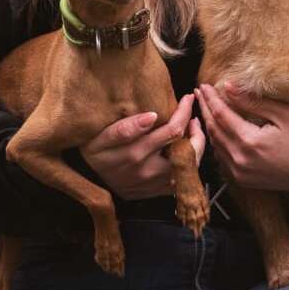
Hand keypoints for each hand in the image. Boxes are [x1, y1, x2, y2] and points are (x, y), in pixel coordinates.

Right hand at [81, 94, 205, 199]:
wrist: (92, 182)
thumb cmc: (96, 153)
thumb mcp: (99, 138)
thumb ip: (123, 129)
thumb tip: (152, 116)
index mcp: (135, 153)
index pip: (171, 131)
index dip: (184, 113)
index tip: (188, 98)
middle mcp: (148, 170)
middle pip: (187, 148)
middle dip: (195, 126)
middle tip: (192, 111)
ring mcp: (156, 183)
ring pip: (189, 163)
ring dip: (196, 143)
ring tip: (192, 126)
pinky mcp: (159, 191)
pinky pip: (184, 175)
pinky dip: (190, 159)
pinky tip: (185, 145)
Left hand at [194, 82, 288, 193]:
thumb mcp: (285, 115)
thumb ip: (254, 101)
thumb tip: (228, 87)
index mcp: (249, 141)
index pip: (220, 114)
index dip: (211, 98)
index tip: (204, 85)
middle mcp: (239, 159)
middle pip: (212, 129)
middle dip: (204, 108)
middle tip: (199, 93)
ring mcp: (239, 172)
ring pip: (214, 144)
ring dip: (208, 124)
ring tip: (205, 107)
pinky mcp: (241, 180)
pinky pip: (221, 157)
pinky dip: (216, 141)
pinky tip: (217, 129)